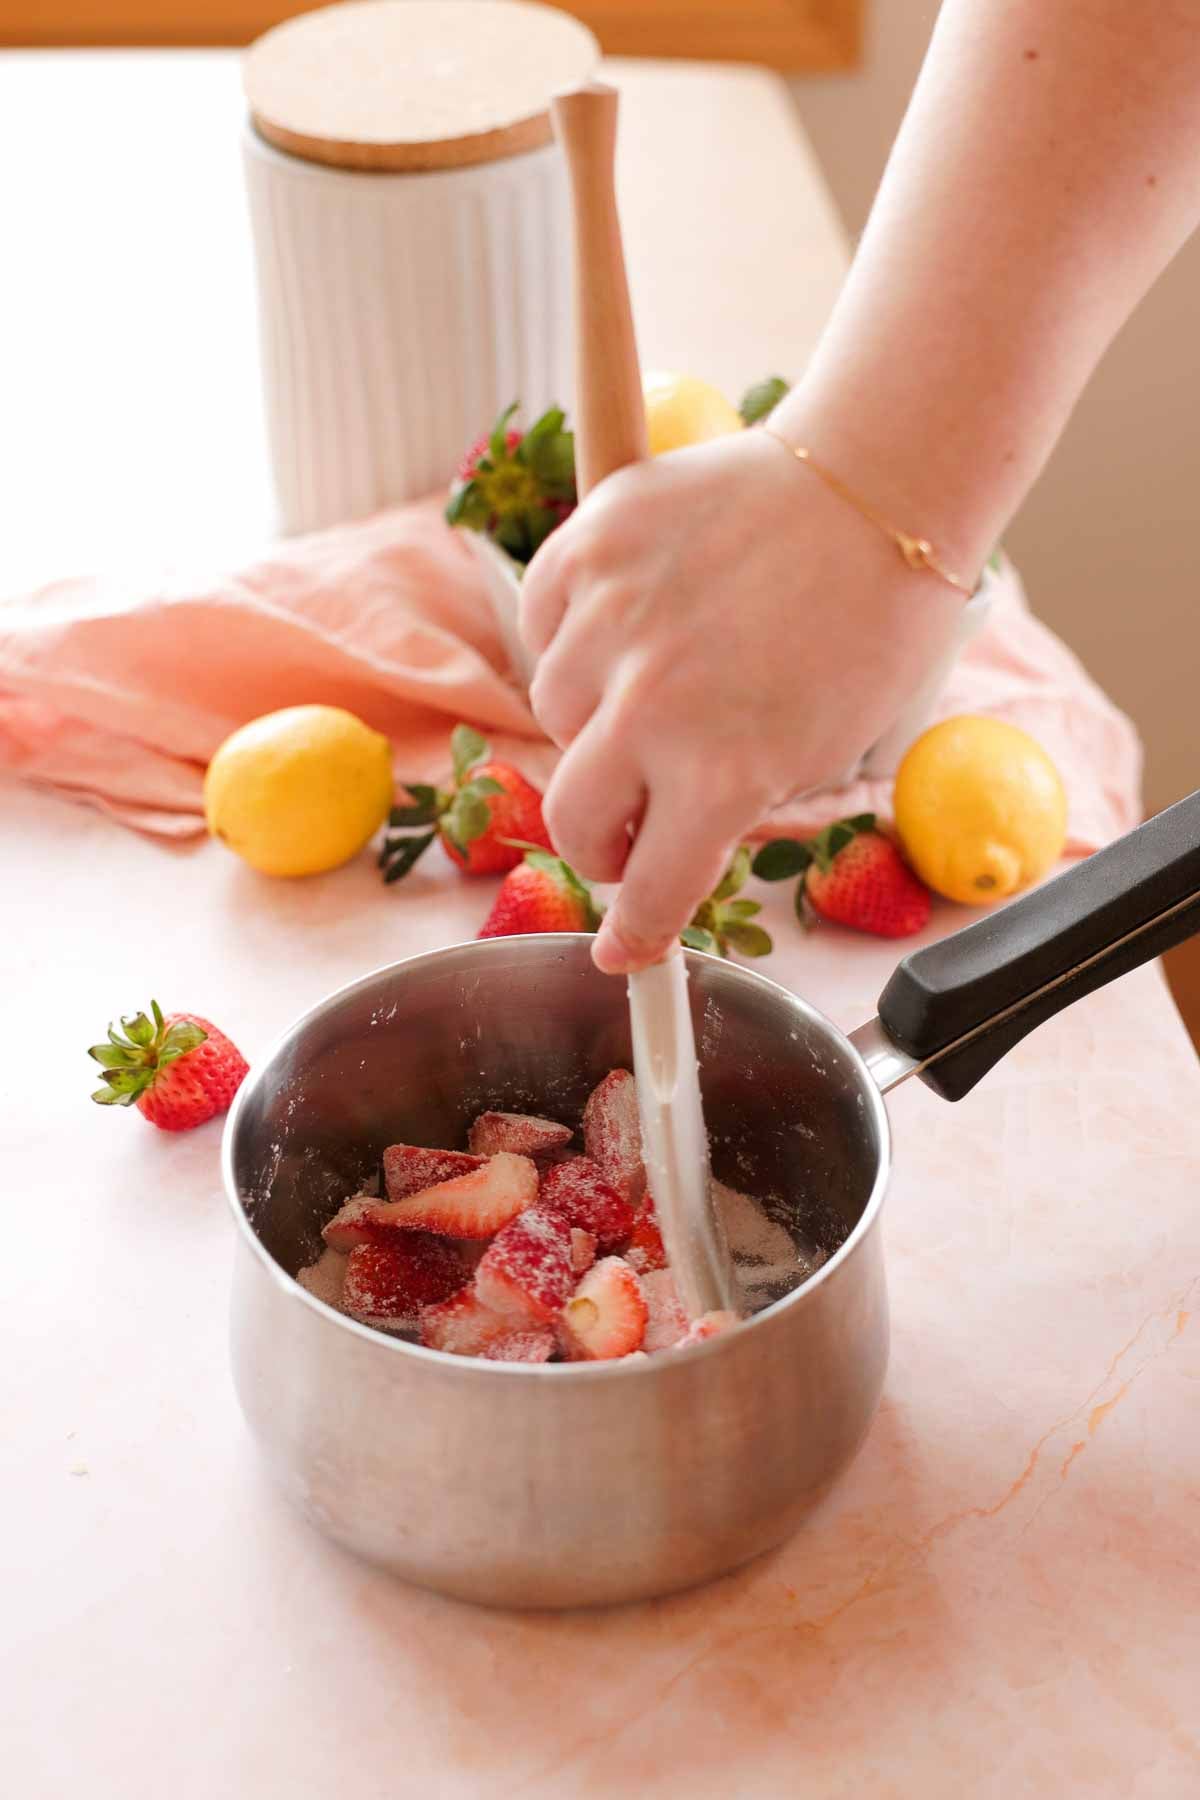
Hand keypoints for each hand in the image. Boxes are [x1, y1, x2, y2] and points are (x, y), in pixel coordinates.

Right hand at [520, 426, 965, 972]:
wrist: (877, 485)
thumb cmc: (871, 625)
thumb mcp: (821, 751)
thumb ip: (732, 804)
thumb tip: (663, 840)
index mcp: (725, 770)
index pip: (651, 890)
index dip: (635, 935)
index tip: (623, 954)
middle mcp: (652, 705)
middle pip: (574, 819)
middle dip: (600, 842)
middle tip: (627, 829)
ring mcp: (611, 620)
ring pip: (553, 714)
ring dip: (591, 724)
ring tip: (649, 688)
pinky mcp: (589, 545)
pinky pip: (542, 622)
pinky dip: (571, 638)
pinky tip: (623, 629)